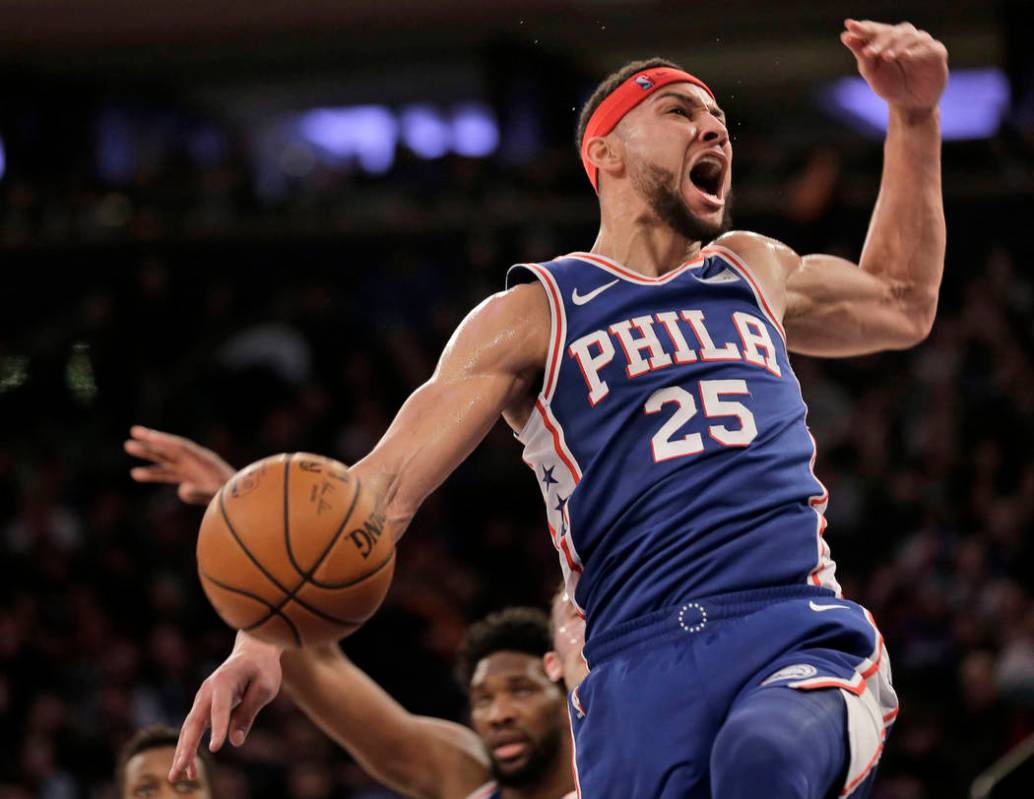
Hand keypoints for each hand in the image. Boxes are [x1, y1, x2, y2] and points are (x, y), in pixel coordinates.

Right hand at [124, 426, 234, 504]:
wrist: (242, 505)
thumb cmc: (231, 498)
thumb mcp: (217, 495)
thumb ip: (201, 492)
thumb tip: (181, 490)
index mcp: (205, 460)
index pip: (181, 447)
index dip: (164, 440)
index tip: (147, 434)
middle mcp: (196, 462)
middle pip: (170, 449)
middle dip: (152, 442)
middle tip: (132, 432)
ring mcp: (192, 471)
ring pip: (165, 460)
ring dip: (148, 454)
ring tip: (128, 447)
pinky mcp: (189, 480)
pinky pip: (167, 475)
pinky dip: (152, 474)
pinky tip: (135, 473)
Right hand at [170, 631, 283, 780]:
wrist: (253, 650)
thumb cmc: (262, 668)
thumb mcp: (265, 686)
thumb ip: (249, 711)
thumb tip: (235, 741)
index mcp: (225, 681)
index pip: (220, 708)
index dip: (218, 728)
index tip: (216, 748)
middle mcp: (207, 690)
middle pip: (194, 722)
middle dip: (186, 748)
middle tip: (178, 772)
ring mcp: (203, 698)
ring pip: (189, 729)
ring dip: (183, 752)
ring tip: (177, 776)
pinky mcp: (204, 707)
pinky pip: (194, 729)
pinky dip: (189, 748)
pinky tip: (191, 769)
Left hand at [841, 19, 947, 112]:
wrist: (910, 105)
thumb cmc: (890, 86)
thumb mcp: (872, 72)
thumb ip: (861, 54)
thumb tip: (845, 36)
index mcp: (887, 39)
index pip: (874, 29)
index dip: (862, 28)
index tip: (850, 26)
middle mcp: (905, 37)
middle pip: (891, 31)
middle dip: (878, 41)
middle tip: (867, 53)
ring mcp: (922, 43)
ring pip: (909, 36)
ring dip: (896, 46)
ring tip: (885, 57)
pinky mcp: (937, 52)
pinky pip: (928, 47)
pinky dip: (917, 51)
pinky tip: (906, 57)